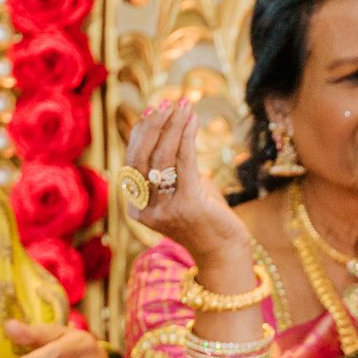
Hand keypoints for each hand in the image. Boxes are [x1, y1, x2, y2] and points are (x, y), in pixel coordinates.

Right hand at [122, 96, 248, 261]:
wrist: (225, 254)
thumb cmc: (205, 220)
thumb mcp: (181, 192)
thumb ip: (169, 168)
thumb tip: (168, 128)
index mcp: (136, 208)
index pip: (132, 162)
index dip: (140, 133)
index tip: (152, 110)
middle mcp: (145, 210)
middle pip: (141, 157)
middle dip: (153, 126)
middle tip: (167, 103)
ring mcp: (164, 209)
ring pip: (161, 157)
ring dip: (172, 126)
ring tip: (184, 105)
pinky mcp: (187, 206)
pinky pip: (183, 162)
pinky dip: (186, 137)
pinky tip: (192, 120)